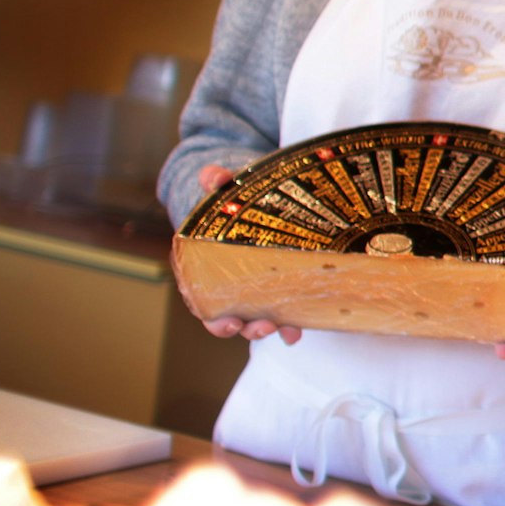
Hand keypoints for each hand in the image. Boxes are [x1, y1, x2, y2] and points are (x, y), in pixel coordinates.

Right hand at [194, 166, 298, 341]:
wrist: (251, 201)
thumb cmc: (230, 201)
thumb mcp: (223, 190)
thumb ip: (215, 180)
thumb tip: (214, 176)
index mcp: (204, 270)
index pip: (203, 303)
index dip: (214, 318)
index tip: (226, 322)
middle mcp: (228, 288)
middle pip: (233, 319)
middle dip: (247, 328)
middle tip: (262, 327)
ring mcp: (254, 291)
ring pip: (258, 319)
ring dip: (271, 328)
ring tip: (285, 329)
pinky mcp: (278, 288)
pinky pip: (283, 310)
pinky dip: (291, 321)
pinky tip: (301, 325)